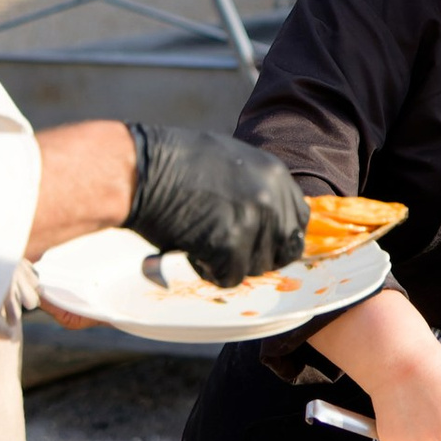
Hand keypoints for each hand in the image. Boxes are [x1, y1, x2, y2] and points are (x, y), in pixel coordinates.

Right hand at [125, 126, 307, 285]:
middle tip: (225, 249)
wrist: (141, 169)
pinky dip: (209, 271)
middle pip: (284, 251)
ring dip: (229, 263)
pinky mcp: (231, 245)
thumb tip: (267, 221)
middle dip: (257, 256)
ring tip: (200, 240)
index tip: (256, 243)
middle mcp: (273, 198)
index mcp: (275, 175)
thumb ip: (255, 190)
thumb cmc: (174, 164)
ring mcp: (254, 221)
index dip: (278, 239)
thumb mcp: (230, 163)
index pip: (298, 222)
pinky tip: (190, 250)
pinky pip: (230, 278)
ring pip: (257, 268)